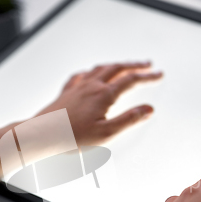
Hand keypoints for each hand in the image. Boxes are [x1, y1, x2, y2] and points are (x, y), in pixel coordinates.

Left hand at [37, 61, 162, 144]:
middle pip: (117, 68)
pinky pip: (82, 75)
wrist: (41, 135)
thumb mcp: (107, 133)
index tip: (159, 74)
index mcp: (103, 94)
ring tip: (125, 65)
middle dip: (135, 65)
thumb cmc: (71, 137)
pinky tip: (91, 73)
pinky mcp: (67, 92)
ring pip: (101, 68)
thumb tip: (148, 109)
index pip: (131, 80)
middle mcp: (91, 86)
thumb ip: (129, 119)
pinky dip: (92, 71)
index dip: (148, 76)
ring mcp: (78, 87)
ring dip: (116, 65)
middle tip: (148, 64)